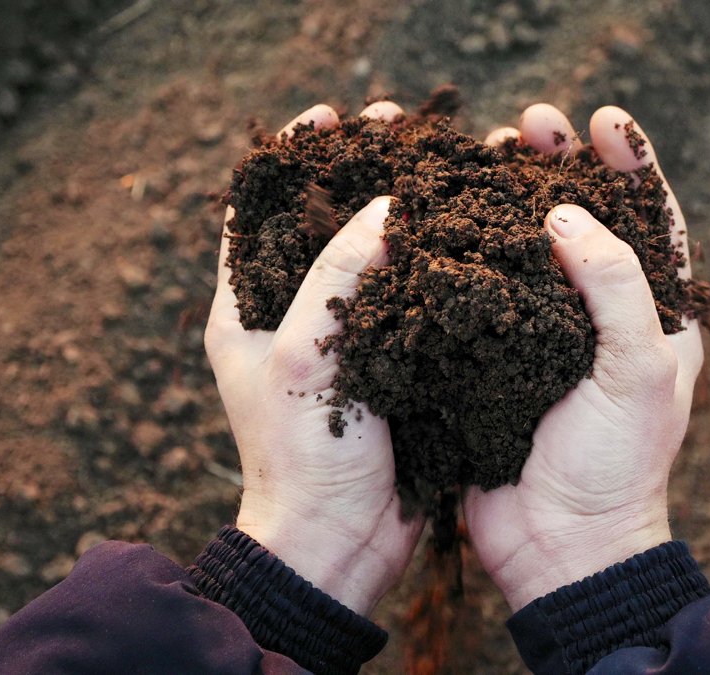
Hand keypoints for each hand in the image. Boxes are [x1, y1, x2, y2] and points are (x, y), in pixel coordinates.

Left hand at [205, 103, 422, 615]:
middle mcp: (291, 316)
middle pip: (321, 223)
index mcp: (246, 309)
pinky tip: (464, 234)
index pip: (259, 211)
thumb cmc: (302, 455)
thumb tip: (384, 208)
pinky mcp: (386, 363)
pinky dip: (429, 263)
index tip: (331, 118)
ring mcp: (342, 339)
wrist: (340, 540)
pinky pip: (405, 298)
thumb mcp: (301, 355)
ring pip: (369, 257)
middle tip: (400, 128)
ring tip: (439, 167)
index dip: (294, 159)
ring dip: (400, 212)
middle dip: (358, 172)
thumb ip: (334, 275)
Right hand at [464, 104, 703, 609]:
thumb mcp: (638, 372)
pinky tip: (443, 221)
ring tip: (485, 154)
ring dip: (506, 201)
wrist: (560, 546)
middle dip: (559, 168)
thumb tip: (566, 217)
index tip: (602, 120)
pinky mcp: (496, 357)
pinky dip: (465, 255)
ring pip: (526, 250)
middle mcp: (599, 318)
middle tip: (530, 125)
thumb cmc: (616, 465)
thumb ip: (614, 287)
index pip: (651, 220)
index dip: (630, 165)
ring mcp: (543, 336)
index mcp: (654, 317)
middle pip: (583, 222)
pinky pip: (482, 294)